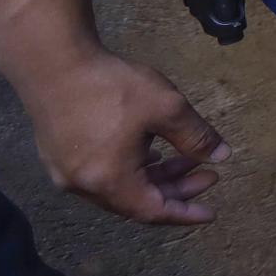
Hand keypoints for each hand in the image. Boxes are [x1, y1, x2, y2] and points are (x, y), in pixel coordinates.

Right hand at [6, 45, 228, 225]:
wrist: (53, 62)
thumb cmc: (111, 87)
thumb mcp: (167, 108)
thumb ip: (197, 137)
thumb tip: (222, 156)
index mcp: (109, 181)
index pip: (153, 211)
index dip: (185, 213)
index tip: (210, 213)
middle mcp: (83, 185)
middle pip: (136, 201)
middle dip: (176, 189)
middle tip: (208, 173)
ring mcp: (65, 172)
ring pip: (119, 187)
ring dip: (154, 177)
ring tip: (186, 158)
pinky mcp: (57, 155)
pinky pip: (101, 175)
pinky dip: (131, 169)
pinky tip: (149, 152)